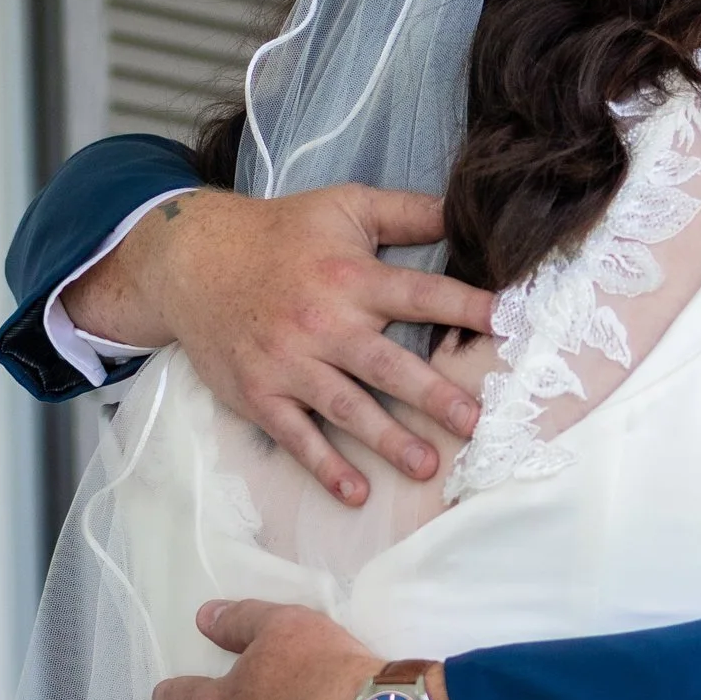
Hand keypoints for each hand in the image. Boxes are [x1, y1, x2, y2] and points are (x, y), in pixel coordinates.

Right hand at [65, 184, 496, 503]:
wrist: (192, 260)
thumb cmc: (281, 233)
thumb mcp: (345, 207)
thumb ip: (408, 212)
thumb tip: (468, 209)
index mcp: (352, 278)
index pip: (420, 294)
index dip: (465, 307)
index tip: (508, 325)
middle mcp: (323, 323)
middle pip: (386, 364)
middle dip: (432, 394)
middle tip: (474, 422)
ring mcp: (289, 363)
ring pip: (346, 407)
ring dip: (387, 440)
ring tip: (428, 465)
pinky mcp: (260, 393)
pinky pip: (295, 435)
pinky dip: (323, 465)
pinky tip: (356, 492)